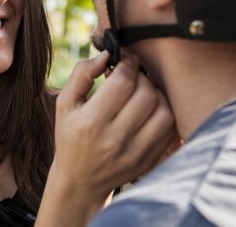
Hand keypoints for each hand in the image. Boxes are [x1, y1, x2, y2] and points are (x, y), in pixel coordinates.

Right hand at [35, 51, 177, 226]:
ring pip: (164, 110)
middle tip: (133, 75)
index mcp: (91, 122)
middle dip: (141, 77)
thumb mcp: (65, 104)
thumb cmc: (71, 136)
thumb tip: (107, 55)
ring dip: (156, 94)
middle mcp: (115, 139)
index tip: (125, 60)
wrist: (80, 181)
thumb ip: (82, 74)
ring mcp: (135, 153)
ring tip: (142, 92)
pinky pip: (171, 129)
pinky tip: (150, 109)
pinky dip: (165, 112)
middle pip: (146, 93)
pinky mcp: (149, 161)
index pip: (123, 82)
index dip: (128, 64)